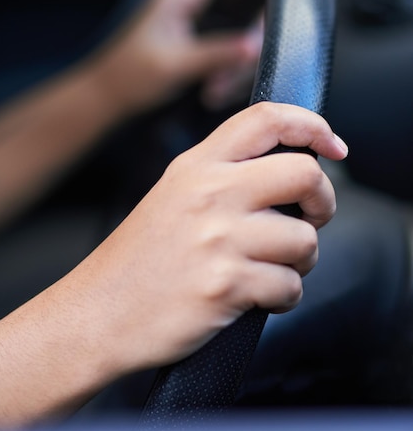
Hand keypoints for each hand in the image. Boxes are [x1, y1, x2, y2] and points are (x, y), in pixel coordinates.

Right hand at [83, 102, 347, 374]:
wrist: (99, 312)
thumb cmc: (141, 257)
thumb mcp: (175, 193)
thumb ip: (226, 174)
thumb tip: (293, 172)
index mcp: (198, 165)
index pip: (267, 118)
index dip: (312, 125)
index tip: (333, 145)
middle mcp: (210, 192)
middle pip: (305, 173)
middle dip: (325, 200)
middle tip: (312, 218)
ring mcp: (217, 238)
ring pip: (305, 239)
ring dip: (301, 260)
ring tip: (272, 267)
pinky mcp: (224, 284)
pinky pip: (290, 286)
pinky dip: (284, 296)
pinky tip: (256, 296)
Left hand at [97, 0, 260, 117]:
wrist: (106, 99)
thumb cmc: (128, 76)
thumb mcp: (176, 64)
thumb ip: (217, 53)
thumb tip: (255, 46)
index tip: (257, 33)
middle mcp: (188, 4)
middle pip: (237, 14)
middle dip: (240, 49)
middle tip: (227, 79)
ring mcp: (192, 26)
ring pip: (233, 38)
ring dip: (231, 68)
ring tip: (215, 92)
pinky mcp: (193, 46)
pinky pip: (223, 54)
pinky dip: (222, 74)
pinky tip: (212, 93)